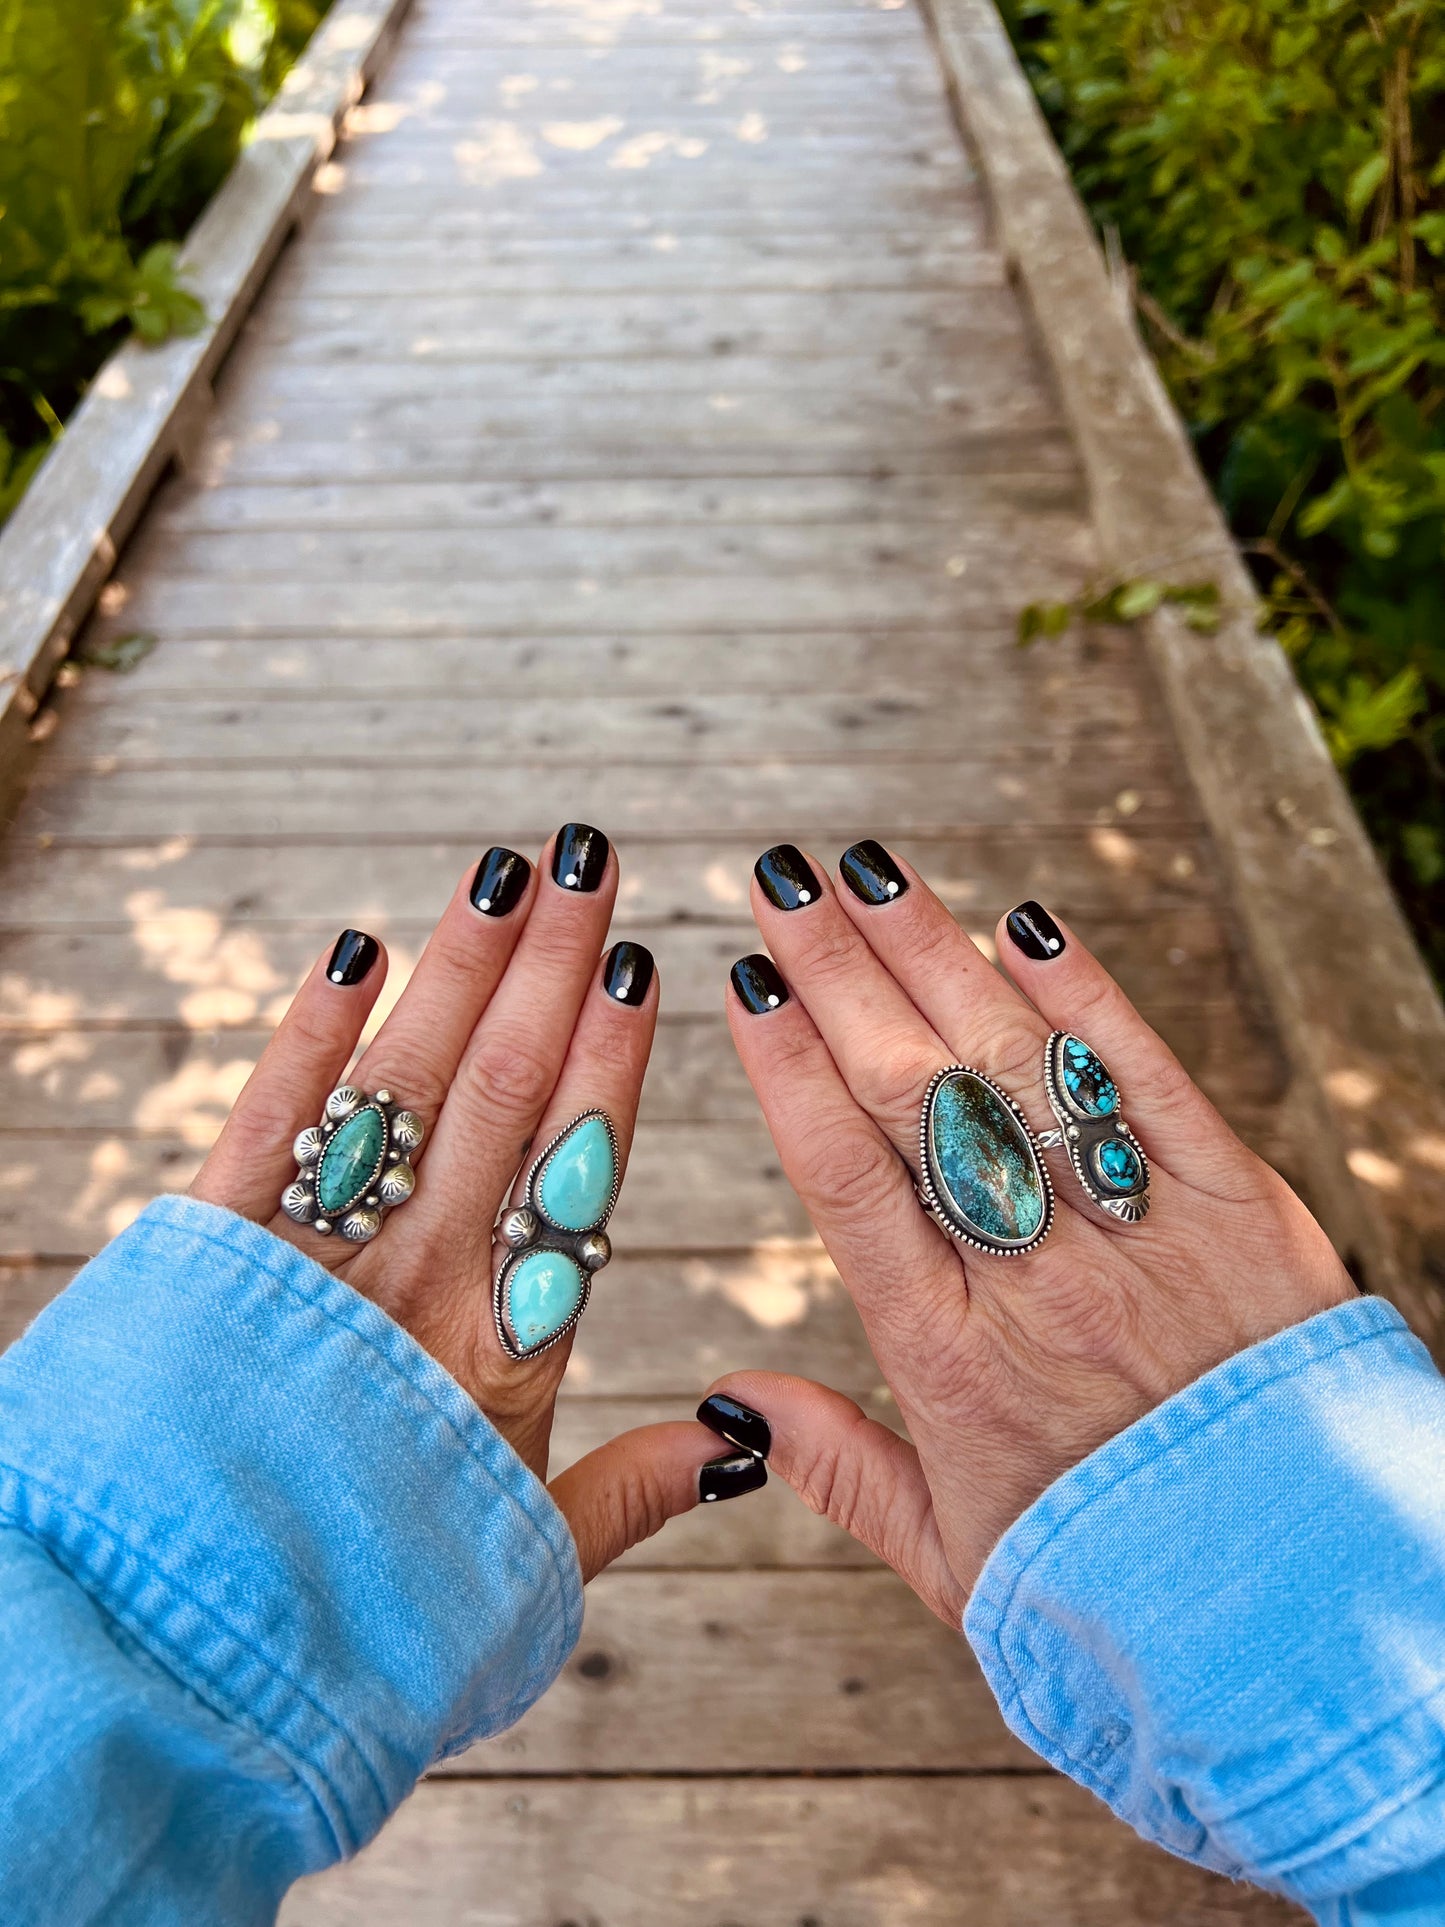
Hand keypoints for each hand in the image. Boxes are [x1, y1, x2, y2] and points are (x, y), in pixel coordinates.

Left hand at [189, 827, 739, 1577]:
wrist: (195, 1666)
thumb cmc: (377, 1614)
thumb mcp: (531, 1567)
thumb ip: (638, 1488)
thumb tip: (745, 1432)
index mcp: (509, 1348)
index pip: (580, 1168)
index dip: (614, 1058)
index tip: (643, 963)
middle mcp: (423, 1279)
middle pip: (505, 1091)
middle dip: (553, 963)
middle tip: (591, 853)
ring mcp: (318, 1258)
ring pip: (407, 1082)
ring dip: (459, 967)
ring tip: (504, 865)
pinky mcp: (211, 1251)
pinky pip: (270, 1121)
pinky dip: (311, 1033)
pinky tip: (354, 949)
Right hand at [710, 845, 1354, 1620]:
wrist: (1298, 1623)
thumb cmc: (1109, 1591)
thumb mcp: (952, 1562)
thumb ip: (839, 1469)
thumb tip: (728, 1400)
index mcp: (951, 1362)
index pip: (847, 1181)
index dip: (789, 1072)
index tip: (745, 986)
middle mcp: (1037, 1283)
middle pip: (916, 1098)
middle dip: (839, 976)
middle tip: (780, 881)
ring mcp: (1140, 1239)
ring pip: (1016, 1071)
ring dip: (936, 958)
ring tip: (870, 874)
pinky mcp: (1240, 1211)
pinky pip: (1152, 1085)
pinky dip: (1087, 1000)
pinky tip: (1024, 925)